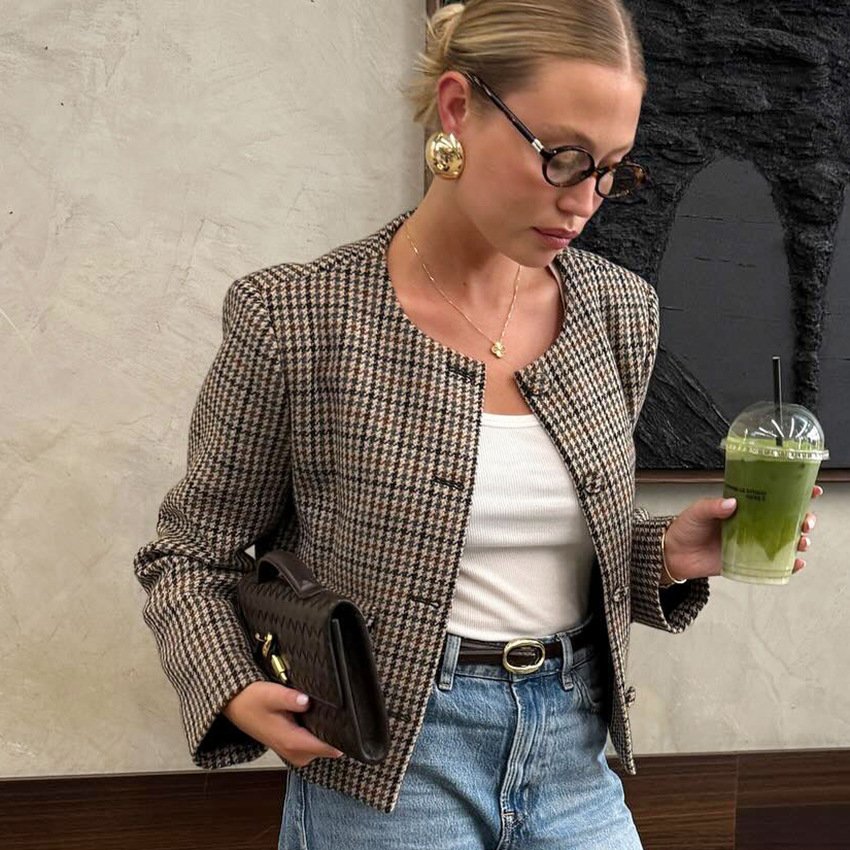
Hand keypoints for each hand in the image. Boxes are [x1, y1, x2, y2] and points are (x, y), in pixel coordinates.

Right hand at [222, 681, 344, 766]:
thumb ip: (289, 698)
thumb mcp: (270, 694)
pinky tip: (318, 717)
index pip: (327, 748)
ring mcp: (293, 751)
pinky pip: (313, 745)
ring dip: (328, 733)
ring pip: (321, 748)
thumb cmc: (250, 700)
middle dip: (338, 733)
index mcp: (291, 741)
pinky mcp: (292, 746)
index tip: (355, 725)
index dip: (343, 738)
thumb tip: (306, 700)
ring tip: (331, 712)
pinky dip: (319, 734)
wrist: (234, 706)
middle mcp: (294, 752)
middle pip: (328, 750)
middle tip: (345, 712)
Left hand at [663, 484, 823, 581]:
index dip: (795, 492)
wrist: (674, 554)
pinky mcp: (749, 562)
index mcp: (743, 506)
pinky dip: (788, 564)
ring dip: (799, 540)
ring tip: (801, 541)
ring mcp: (752, 542)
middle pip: (787, 519)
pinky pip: (774, 564)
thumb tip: (731, 503)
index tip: (811, 490)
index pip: (773, 496)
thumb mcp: (697, 511)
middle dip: (804, 518)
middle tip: (805, 520)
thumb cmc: (686, 528)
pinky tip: (795, 563)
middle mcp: (752, 523)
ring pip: (785, 540)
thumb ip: (712, 506)